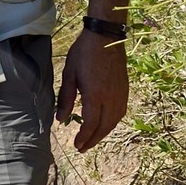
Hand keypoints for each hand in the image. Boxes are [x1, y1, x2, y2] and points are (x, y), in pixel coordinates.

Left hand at [55, 27, 127, 152]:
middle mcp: (111, 97)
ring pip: (114, 121)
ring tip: (92, 139)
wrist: (106, 36)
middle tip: (83, 148)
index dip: (84, 137)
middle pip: (104, 127)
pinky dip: (112, 122)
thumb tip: (60, 119)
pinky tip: (105, 124)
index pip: (90, 124)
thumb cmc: (84, 53)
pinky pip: (121, 112)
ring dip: (103, 133)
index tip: (76, 145)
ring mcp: (120, 94)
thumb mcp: (69, 74)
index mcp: (95, 95)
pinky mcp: (125, 89)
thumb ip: (65, 98)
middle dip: (93, 140)